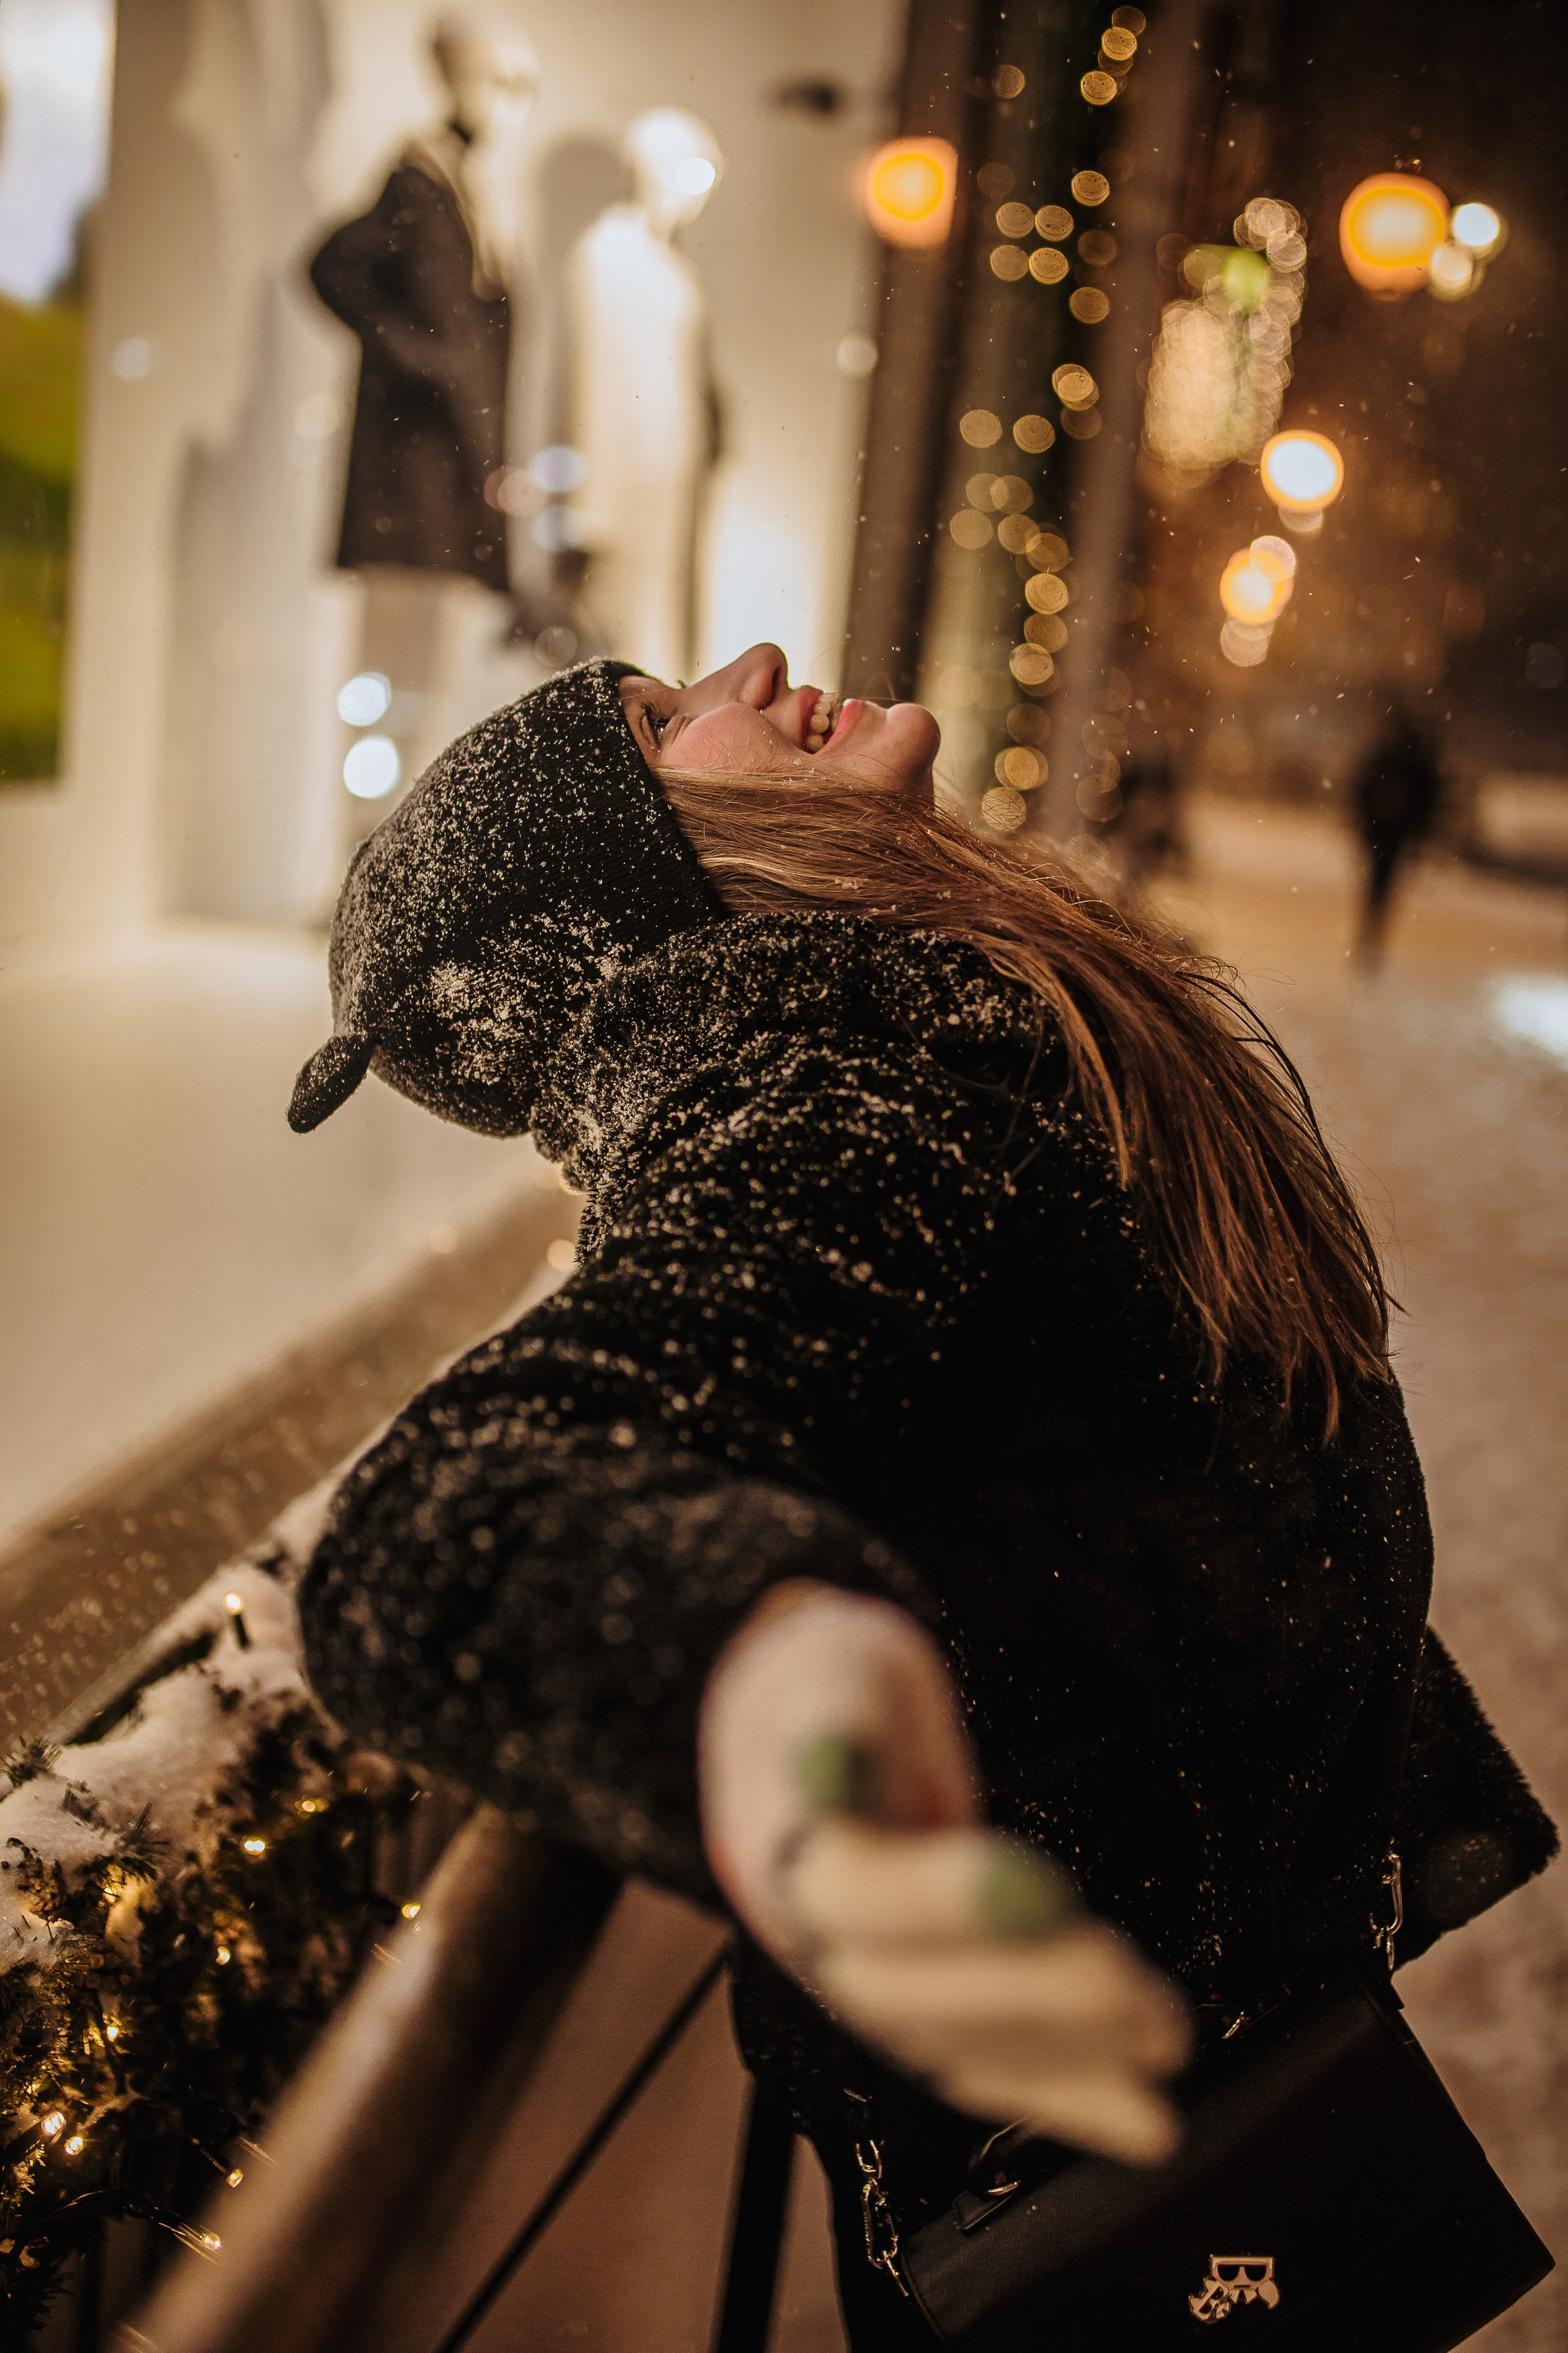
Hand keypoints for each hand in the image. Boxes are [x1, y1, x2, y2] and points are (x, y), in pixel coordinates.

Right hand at [698, 1584, 1189, 2166]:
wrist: (799, 1727)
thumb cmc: (826, 1688)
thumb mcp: (827, 1671)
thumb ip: (832, 1716)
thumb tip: (829, 1753)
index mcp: (777, 1844)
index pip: (852, 1887)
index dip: (936, 1897)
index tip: (1032, 1882)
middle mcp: (811, 1936)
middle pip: (909, 1989)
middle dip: (1026, 1991)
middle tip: (1127, 1982)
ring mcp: (863, 1982)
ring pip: (953, 2043)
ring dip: (1064, 2053)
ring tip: (1163, 2038)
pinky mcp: (915, 2008)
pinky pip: (981, 2064)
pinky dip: (1062, 2091)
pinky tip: (1139, 2119)